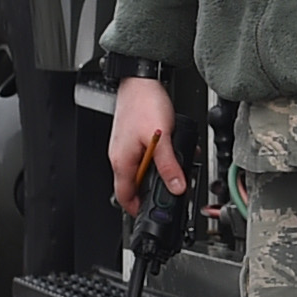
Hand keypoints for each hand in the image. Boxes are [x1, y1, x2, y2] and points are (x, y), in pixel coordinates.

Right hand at [107, 76, 184, 215]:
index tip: (151, 216)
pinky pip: (144, 157)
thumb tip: (176, 187)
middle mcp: (120, 156)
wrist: (140, 80)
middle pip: (134, 185)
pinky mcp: (133, 138)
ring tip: (174, 173)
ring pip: (141, 171)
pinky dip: (157, 160)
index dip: (137, 209)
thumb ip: (169, 165)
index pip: (124, 196)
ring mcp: (125, 147)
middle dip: (152, 192)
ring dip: (157, 175)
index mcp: (122, 161)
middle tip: (170, 194)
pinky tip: (170, 154)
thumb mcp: (162, 139)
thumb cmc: (144, 104)